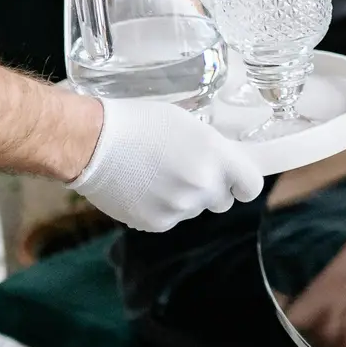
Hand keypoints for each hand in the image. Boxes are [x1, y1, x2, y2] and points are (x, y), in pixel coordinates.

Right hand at [69, 98, 262, 231]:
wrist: (93, 143)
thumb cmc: (139, 122)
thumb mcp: (188, 124)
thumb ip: (211, 149)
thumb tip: (223, 166)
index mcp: (216, 156)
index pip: (251, 185)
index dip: (243, 183)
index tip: (235, 180)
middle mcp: (203, 185)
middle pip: (223, 201)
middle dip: (211, 189)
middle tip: (187, 172)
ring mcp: (180, 208)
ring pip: (194, 209)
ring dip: (184, 198)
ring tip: (157, 176)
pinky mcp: (157, 223)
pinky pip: (170, 219)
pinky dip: (161, 208)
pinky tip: (143, 188)